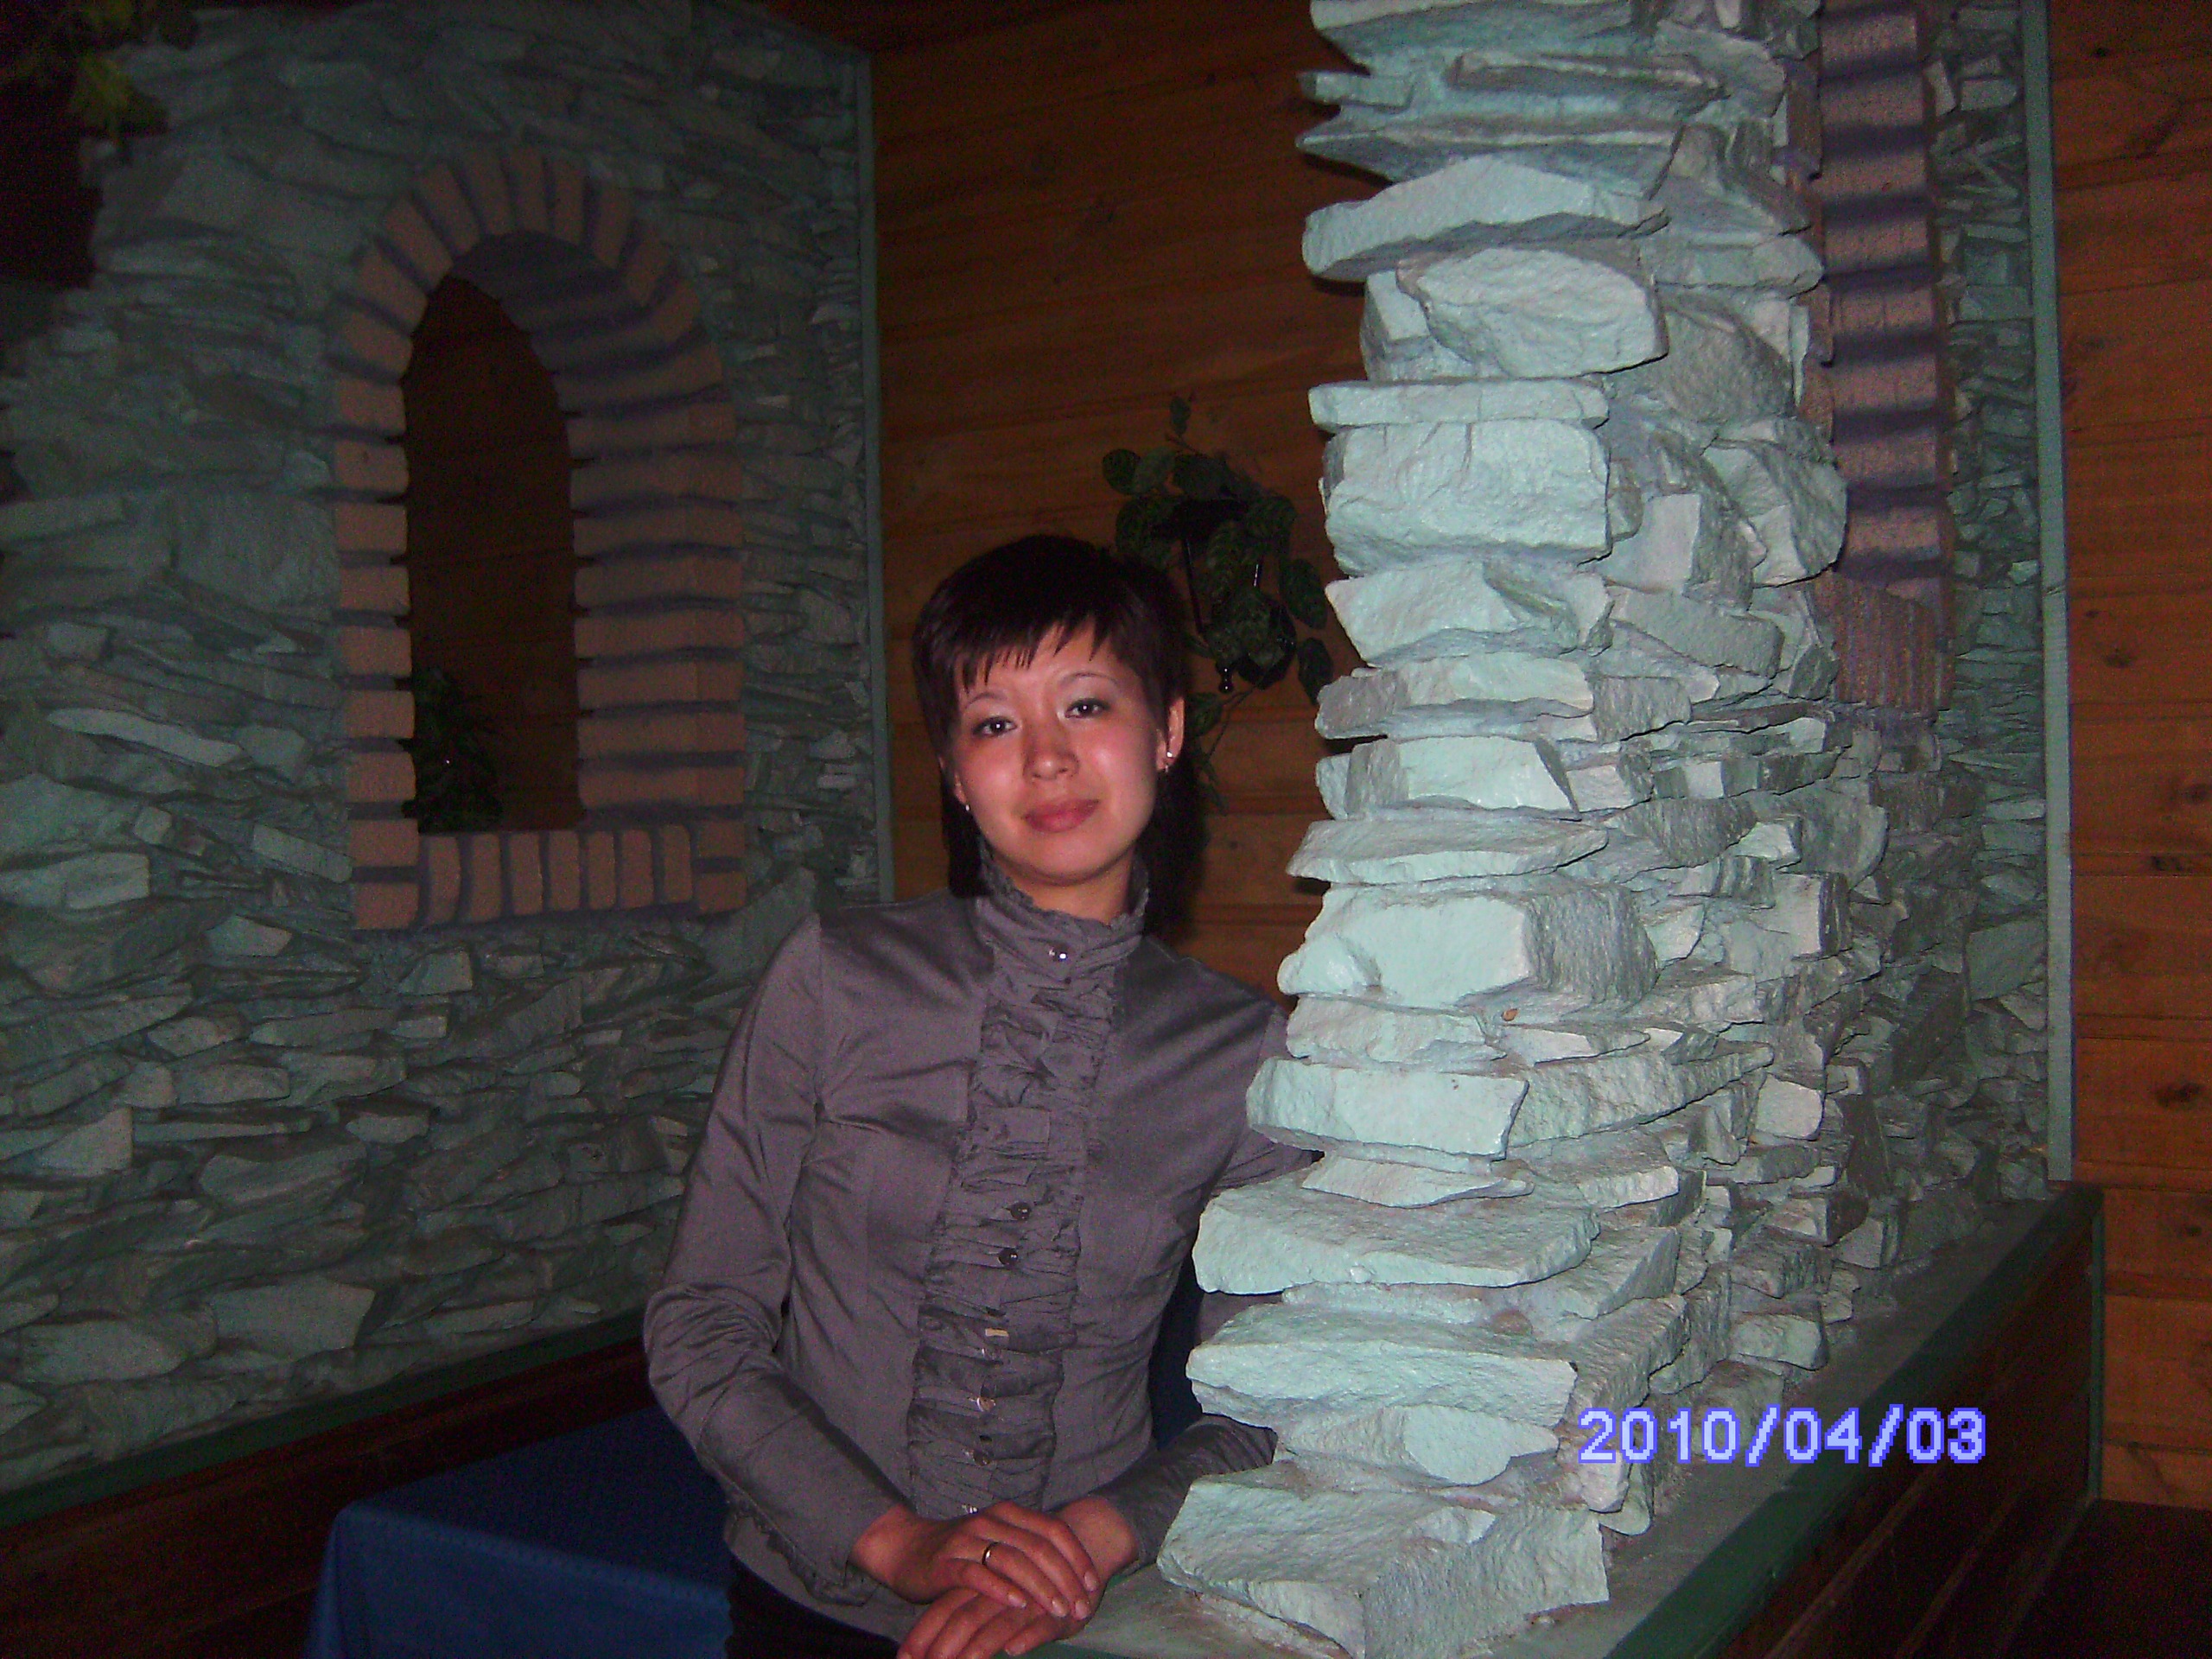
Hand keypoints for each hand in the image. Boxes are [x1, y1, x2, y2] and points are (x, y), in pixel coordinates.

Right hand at [896, 1498, 1139, 1658]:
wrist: (907, 1550)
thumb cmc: (962, 1552)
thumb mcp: (999, 1543)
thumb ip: (1028, 1549)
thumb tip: (1073, 1571)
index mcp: (1009, 1513)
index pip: (1053, 1529)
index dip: (1076, 1556)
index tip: (1092, 1584)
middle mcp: (991, 1521)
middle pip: (1038, 1547)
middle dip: (1065, 1578)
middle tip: (1081, 1606)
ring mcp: (967, 1540)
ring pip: (1013, 1560)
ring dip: (1040, 1587)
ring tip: (1059, 1610)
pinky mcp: (946, 1563)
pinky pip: (977, 1575)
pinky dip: (1001, 1589)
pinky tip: (1019, 1605)